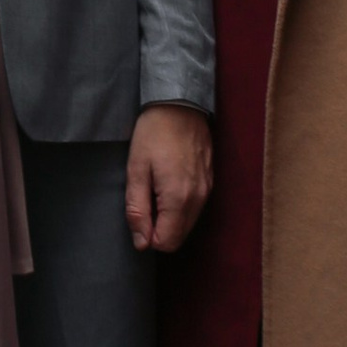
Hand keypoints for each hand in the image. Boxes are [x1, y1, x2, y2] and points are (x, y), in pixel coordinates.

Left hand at [126, 103, 213, 255]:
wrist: (180, 103)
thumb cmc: (153, 133)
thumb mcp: (136, 170)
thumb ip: (137, 210)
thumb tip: (142, 243)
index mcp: (179, 199)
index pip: (166, 242)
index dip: (147, 236)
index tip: (138, 214)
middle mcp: (199, 199)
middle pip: (179, 236)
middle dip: (159, 229)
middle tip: (144, 199)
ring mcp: (208, 189)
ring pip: (188, 223)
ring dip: (170, 217)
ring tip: (155, 188)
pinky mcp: (211, 180)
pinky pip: (196, 207)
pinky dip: (181, 205)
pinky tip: (168, 182)